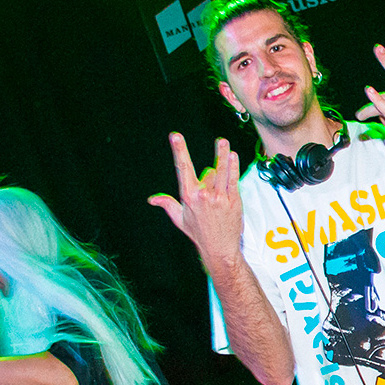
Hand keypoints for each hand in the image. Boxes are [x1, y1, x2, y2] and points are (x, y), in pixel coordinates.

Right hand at [149, 133, 245, 265]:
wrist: (219, 248)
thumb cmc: (199, 234)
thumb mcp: (180, 219)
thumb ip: (167, 205)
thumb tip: (152, 199)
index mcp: (188, 196)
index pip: (183, 168)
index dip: (179, 150)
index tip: (175, 136)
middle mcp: (203, 195)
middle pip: (207, 172)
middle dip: (210, 177)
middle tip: (211, 194)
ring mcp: (219, 197)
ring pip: (221, 171)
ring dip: (222, 155)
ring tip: (222, 142)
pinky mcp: (233, 200)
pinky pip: (233, 179)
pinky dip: (233, 167)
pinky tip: (233, 156)